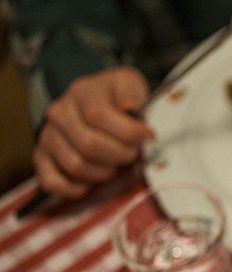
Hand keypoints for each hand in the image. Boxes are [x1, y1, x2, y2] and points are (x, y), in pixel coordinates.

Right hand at [33, 67, 153, 199]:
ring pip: (75, 164)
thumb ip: (131, 92)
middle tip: (133, 152)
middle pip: (89, 144)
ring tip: (115, 163)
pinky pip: (52, 181)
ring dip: (104, 171)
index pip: (99, 115)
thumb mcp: (129, 83)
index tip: (148, 136)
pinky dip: (74, 188)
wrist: (93, 101)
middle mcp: (59, 113)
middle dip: (121, 154)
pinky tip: (90, 183)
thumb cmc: (115, 96)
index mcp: (81, 92)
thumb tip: (130, 108)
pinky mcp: (42, 156)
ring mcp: (48, 135)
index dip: (129, 131)